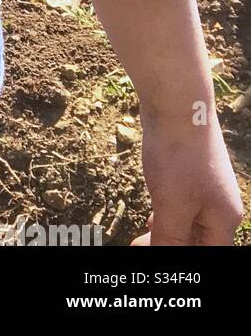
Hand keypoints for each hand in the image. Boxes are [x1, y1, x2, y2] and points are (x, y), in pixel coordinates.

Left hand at [129, 111, 243, 244]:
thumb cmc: (178, 156)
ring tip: (143, 238)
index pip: (207, 253)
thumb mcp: (171, 205)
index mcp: (224, 219)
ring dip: (167, 233)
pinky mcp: (190, 171)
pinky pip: (180, 203)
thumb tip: (160, 256)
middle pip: (198, 240)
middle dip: (170, 246)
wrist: (177, 104)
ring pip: (188, 222)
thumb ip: (169, 238)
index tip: (150, 254)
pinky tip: (153, 217)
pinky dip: (167, 214)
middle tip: (138, 246)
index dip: (181, 259)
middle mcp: (219, 206)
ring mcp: (206, 187)